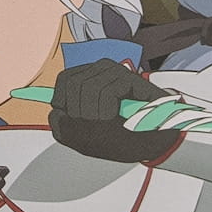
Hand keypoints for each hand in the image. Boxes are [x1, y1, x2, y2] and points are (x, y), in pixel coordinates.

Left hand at [49, 60, 179, 163]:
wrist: (157, 141)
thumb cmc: (125, 137)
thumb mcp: (87, 137)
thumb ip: (65, 125)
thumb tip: (54, 112)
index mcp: (89, 79)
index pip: (63, 80)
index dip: (63, 102)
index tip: (78, 121)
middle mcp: (101, 70)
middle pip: (71, 84)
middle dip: (79, 112)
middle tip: (98, 124)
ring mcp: (115, 71)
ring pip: (87, 88)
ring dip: (96, 114)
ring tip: (110, 121)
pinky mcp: (128, 76)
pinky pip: (105, 93)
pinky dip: (108, 111)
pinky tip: (117, 116)